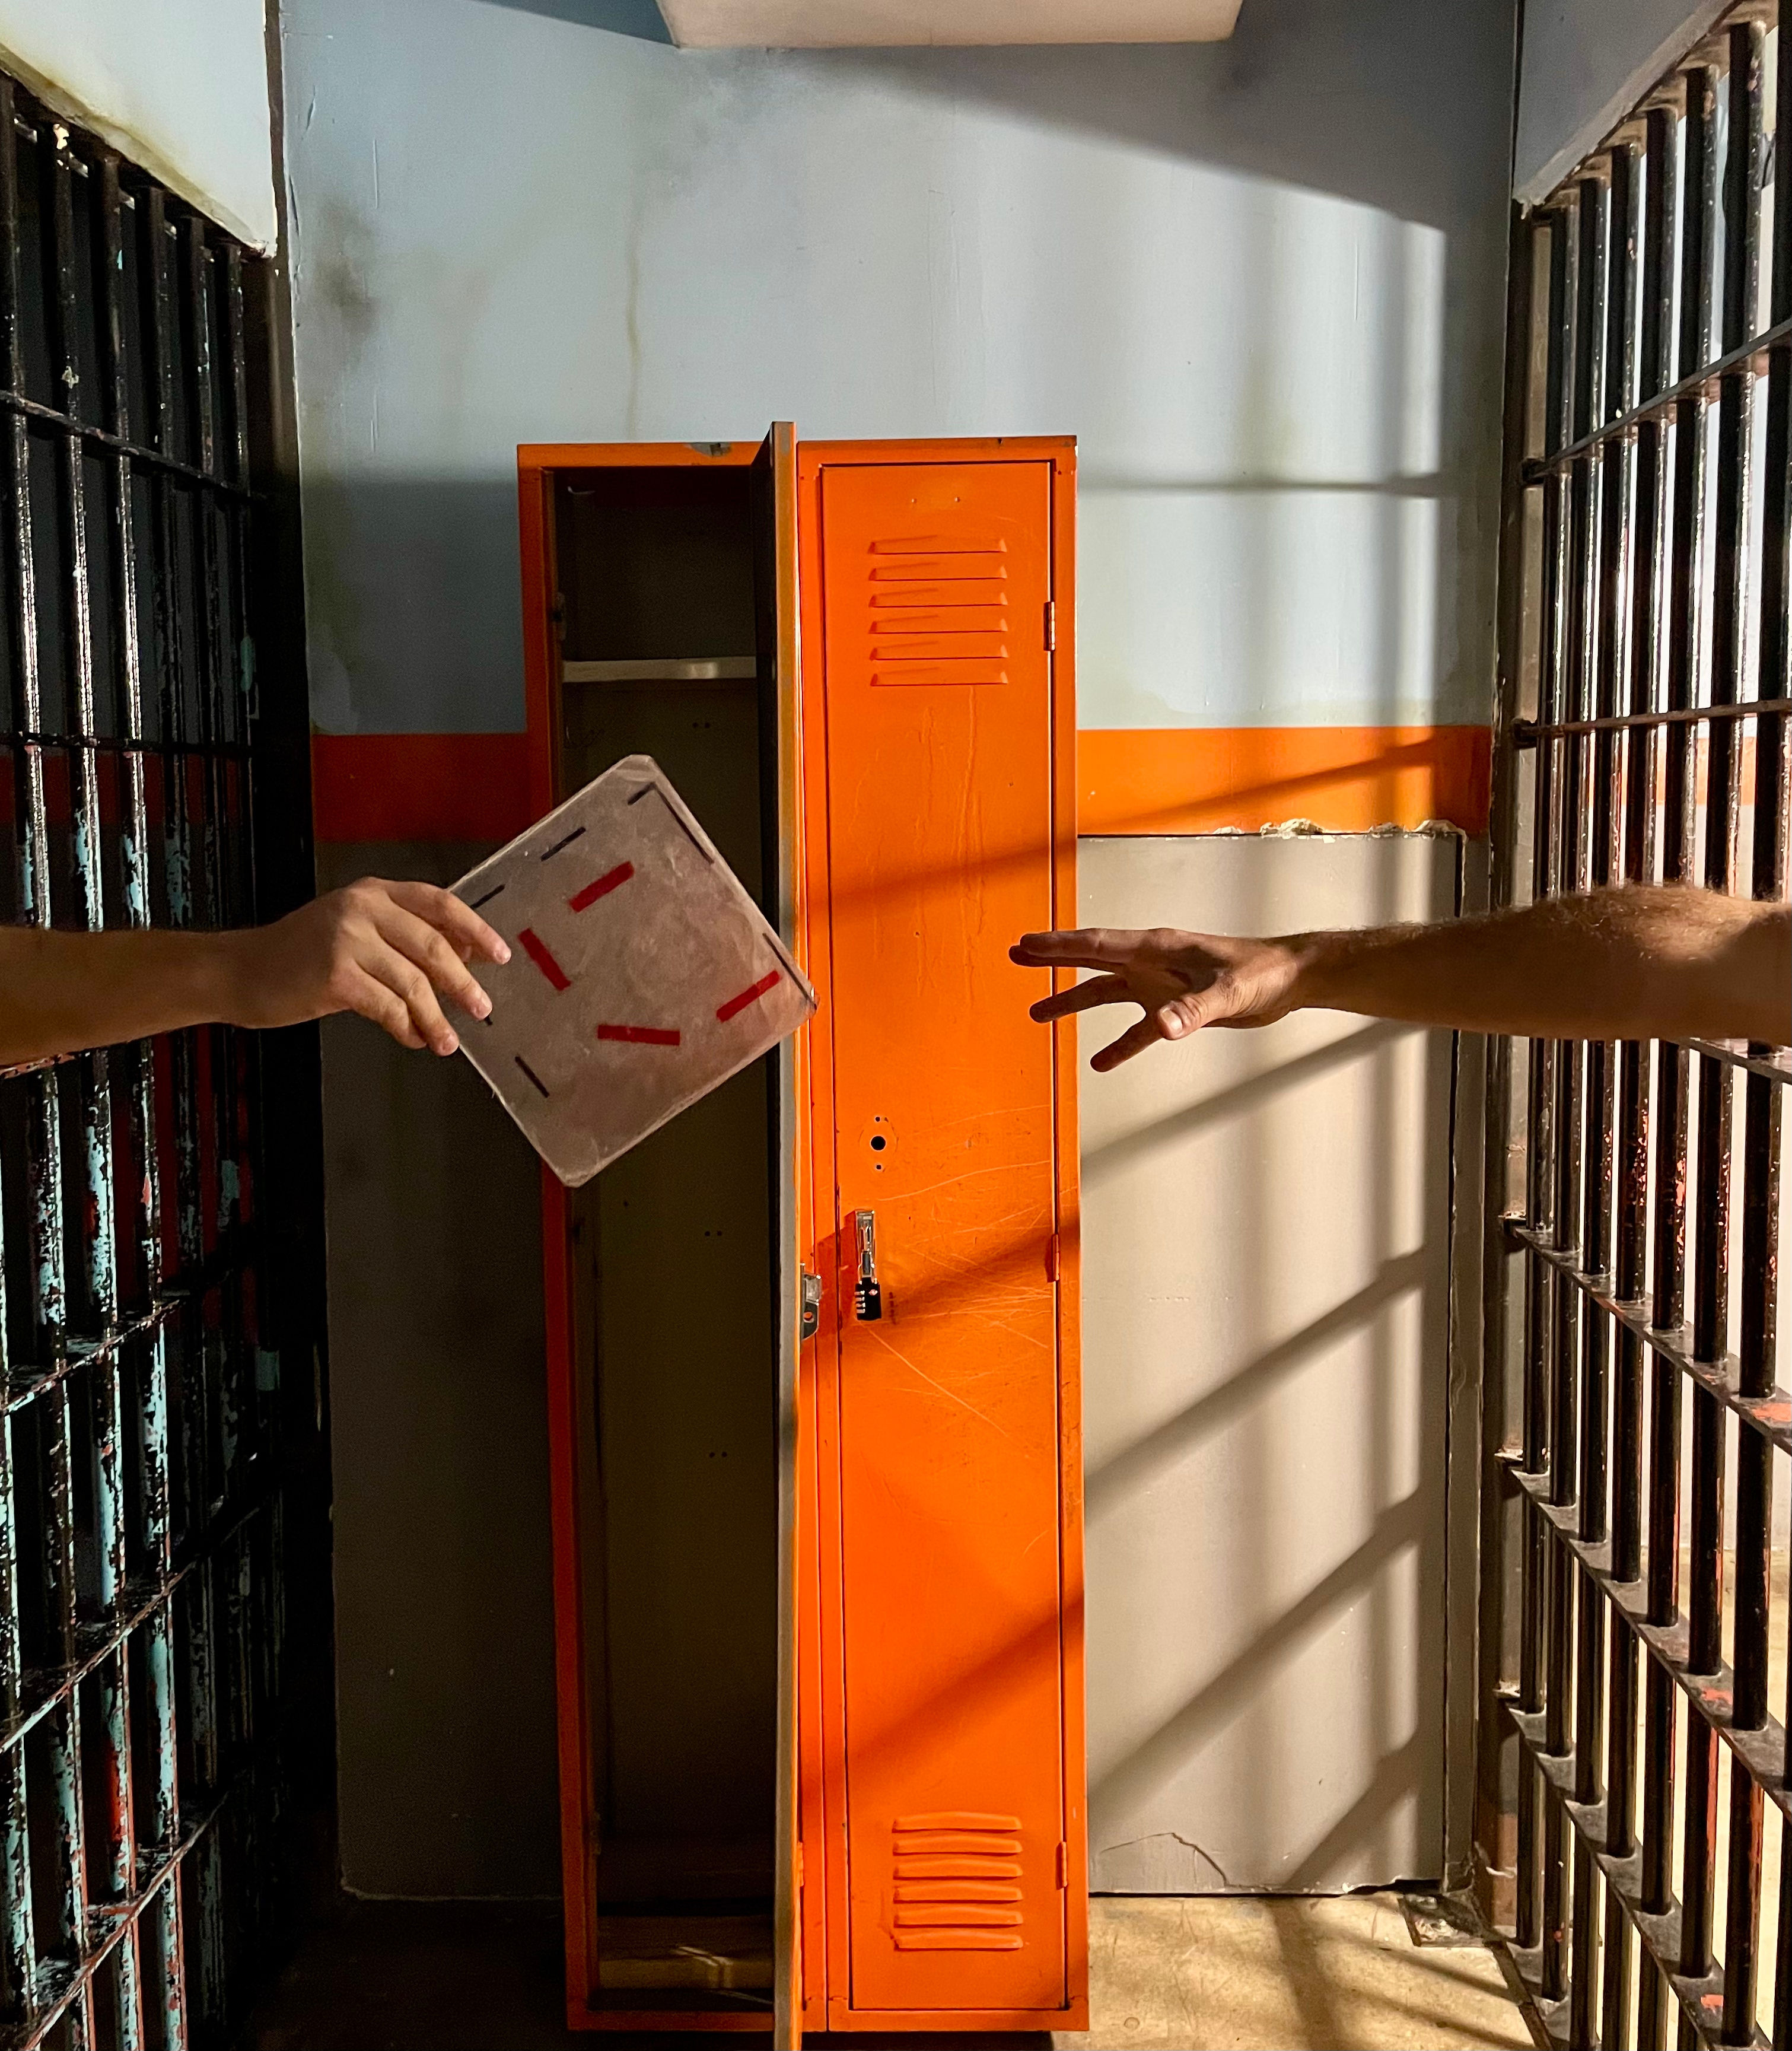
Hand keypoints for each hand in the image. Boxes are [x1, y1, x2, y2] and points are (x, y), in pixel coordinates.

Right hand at [226, 878, 510, 1055]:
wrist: (240, 971)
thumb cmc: (299, 955)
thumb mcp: (353, 930)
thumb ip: (402, 938)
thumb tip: (465, 959)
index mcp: (373, 893)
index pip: (439, 903)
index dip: (474, 929)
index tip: (498, 954)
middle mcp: (363, 909)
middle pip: (434, 946)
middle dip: (463, 983)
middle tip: (482, 1008)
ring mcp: (347, 940)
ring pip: (414, 983)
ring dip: (436, 1017)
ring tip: (447, 1041)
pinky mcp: (335, 975)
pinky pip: (388, 1006)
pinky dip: (407, 1027)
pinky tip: (413, 1038)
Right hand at [1009, 926, 1307, 1071]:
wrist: (1289, 979)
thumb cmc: (1261, 973)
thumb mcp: (1227, 994)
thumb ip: (1192, 1011)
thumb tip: (1161, 1028)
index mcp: (1157, 948)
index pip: (1097, 946)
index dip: (1059, 946)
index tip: (1026, 944)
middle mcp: (1152, 963)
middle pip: (1091, 960)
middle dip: (1053, 958)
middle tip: (1017, 954)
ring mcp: (1160, 984)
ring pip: (1105, 993)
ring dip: (1073, 1002)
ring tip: (1038, 1013)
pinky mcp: (1175, 1007)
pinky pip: (1137, 1030)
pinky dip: (1119, 1045)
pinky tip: (1101, 1062)